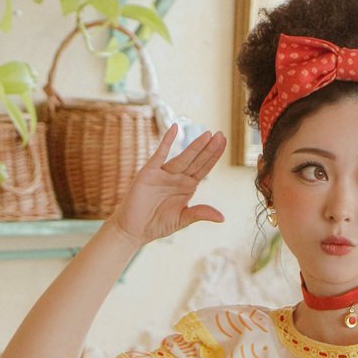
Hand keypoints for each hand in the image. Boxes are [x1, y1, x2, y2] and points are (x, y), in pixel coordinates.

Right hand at [107, 125, 225, 244]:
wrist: (134, 229)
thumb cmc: (158, 224)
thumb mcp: (183, 219)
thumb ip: (200, 213)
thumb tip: (222, 218)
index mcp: (187, 186)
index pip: (204, 168)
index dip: (214, 156)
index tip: (224, 142)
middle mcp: (177, 177)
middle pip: (196, 160)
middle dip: (209, 148)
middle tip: (221, 134)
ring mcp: (163, 174)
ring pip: (183, 158)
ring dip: (195, 146)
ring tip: (208, 134)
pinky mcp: (149, 172)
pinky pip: (159, 154)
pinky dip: (167, 141)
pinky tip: (175, 128)